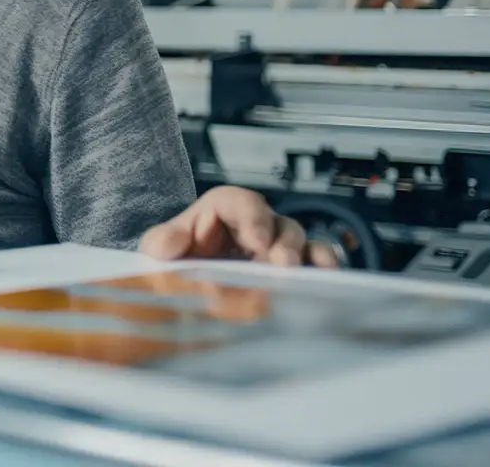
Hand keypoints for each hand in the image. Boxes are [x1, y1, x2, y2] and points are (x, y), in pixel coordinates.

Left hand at [138, 185, 341, 267]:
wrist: (185, 286)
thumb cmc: (177, 257)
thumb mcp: (161, 247)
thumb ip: (160, 242)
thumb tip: (167, 246)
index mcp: (224, 210)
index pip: (242, 203)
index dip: (253, 218)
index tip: (257, 240)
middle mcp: (257, 225)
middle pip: (278, 224)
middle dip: (283, 244)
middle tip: (282, 264)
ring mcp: (278, 247)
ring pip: (301, 243)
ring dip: (305, 257)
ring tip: (303, 275)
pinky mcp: (292, 270)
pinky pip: (315, 262)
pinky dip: (323, 268)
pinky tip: (329, 279)